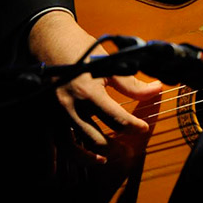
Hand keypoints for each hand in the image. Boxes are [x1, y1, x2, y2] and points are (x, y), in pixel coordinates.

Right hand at [29, 10, 162, 162]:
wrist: (50, 41)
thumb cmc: (82, 50)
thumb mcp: (109, 64)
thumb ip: (131, 83)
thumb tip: (156, 90)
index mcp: (88, 90)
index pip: (116, 118)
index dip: (134, 126)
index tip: (143, 128)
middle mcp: (70, 105)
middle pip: (96, 137)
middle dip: (116, 145)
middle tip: (129, 147)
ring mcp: (55, 113)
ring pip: (72, 147)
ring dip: (90, 157)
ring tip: (105, 159)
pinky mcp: (46, 115)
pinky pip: (55, 144)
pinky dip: (64, 156)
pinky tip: (77, 161)